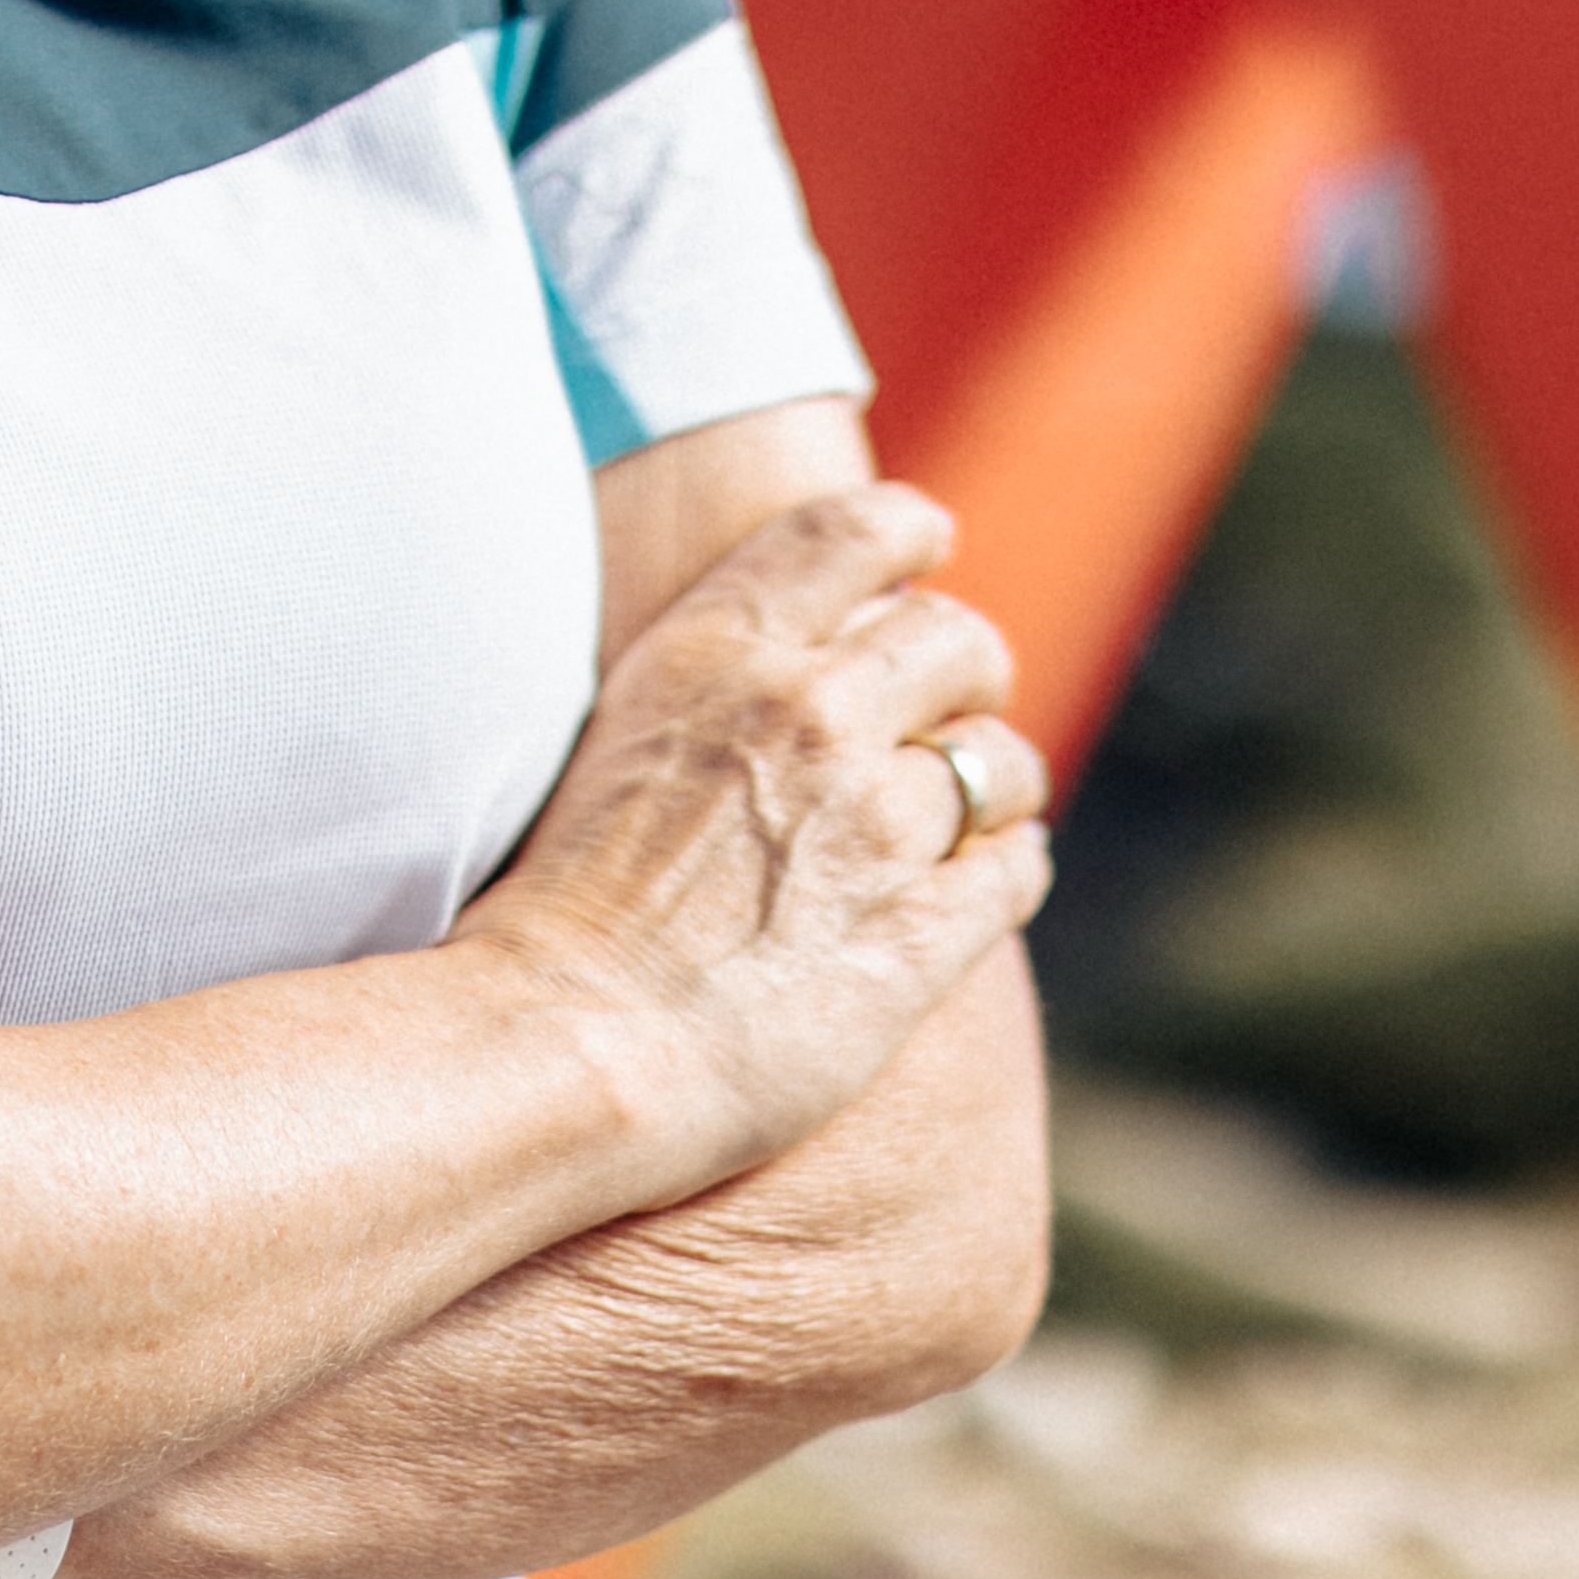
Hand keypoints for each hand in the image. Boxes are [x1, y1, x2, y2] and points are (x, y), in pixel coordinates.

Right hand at [468, 483, 1048, 1177]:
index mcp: (722, 648)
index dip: (910, 531)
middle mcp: (812, 712)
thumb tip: (816, 645)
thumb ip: (722, 674)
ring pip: (1000, 760)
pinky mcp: (922, 929)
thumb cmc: (561, 907)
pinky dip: (1009, 869)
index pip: (859, 530)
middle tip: (958, 706)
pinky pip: (1016, 866)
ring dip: (994, 783)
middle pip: (955, 639)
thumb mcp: (623, 731)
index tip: (931, 548)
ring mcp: (876, 821)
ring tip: (968, 816)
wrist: (562, 1047)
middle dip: (971, 670)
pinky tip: (981, 886)